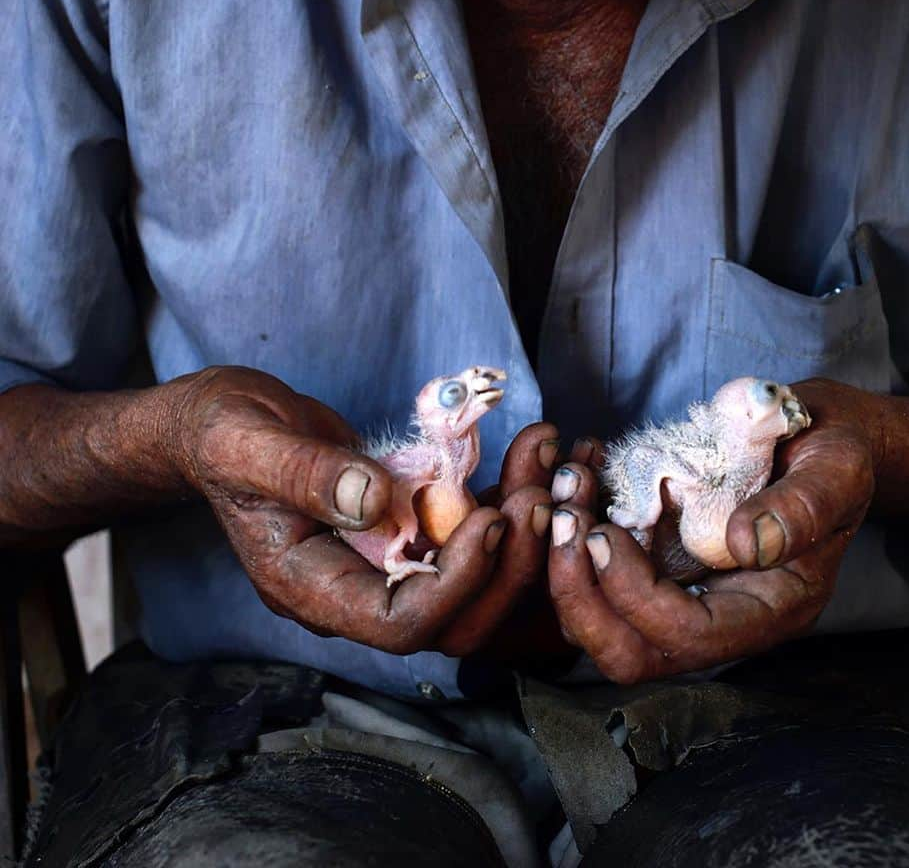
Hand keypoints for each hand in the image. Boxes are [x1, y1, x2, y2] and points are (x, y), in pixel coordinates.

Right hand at [172, 366, 557, 654]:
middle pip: (452, 618)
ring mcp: (384, 559)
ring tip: (546, 464)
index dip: (454, 585)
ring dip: (520, 531)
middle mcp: (354, 587)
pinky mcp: (407, 526)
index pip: (397, 623)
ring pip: (474, 581)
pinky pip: (471, 533)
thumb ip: (305, 472)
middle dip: (506, 567)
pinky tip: (531, 454)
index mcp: (308, 587)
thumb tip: (374, 501)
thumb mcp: (246, 442)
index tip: (491, 521)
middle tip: (538, 498)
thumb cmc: (223, 432)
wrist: (221, 425)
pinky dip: (508, 499)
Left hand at [547, 379, 879, 682]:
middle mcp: (720, 617)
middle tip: (562, 518)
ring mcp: (683, 592)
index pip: (688, 637)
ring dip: (565, 560)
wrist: (817, 437)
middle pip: (630, 652)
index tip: (604, 532)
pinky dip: (575, 530)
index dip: (635, 594)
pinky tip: (581, 468)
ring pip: (601, 620)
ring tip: (567, 484)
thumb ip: (802, 508)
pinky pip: (598, 572)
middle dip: (581, 594)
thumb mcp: (837, 471)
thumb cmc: (837, 455)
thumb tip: (743, 542)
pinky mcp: (656, 562)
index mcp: (768, 610)